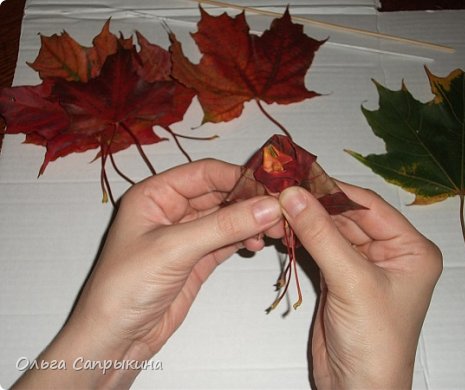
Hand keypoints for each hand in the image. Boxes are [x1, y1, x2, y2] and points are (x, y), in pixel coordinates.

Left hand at [13, 159, 283, 389]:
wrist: (115, 338)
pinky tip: (258, 244)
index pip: (205, 174)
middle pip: (220, 194)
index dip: (239, 177)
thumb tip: (271, 206)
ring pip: (227, 217)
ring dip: (251, 221)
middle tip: (281, 211)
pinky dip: (245, 238)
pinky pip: (227, 239)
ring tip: (276, 231)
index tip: (273, 187)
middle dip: (250, 201)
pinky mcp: (198, 258)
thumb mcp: (175, 249)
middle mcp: (172, 209)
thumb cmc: (128, 285)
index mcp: (156, 194)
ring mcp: (187, 235)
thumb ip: (224, 226)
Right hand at [279, 183, 441, 388]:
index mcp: (410, 249)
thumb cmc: (374, 341)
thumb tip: (294, 194)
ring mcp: (362, 265)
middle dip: (316, 206)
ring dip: (305, 221)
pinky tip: (283, 227)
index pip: (369, 206)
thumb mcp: (352, 281)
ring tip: (277, 207)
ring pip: (331, 231)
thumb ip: (321, 235)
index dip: (335, 190)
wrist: (357, 388)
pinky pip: (320, 248)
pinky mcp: (340, 277)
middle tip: (283, 191)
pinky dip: (302, 238)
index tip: (301, 177)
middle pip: (347, 216)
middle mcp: (389, 253)